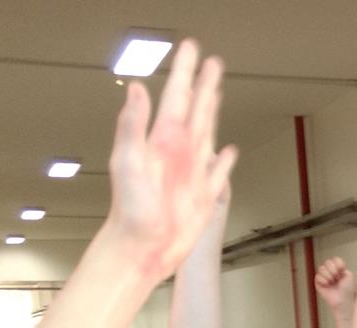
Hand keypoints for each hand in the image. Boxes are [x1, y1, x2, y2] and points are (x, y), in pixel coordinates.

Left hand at [106, 40, 237, 276]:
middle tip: (212, 61)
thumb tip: (136, 88)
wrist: (143, 249)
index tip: (190, 48)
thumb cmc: (131, 211)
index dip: (183, 72)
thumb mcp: (127, 163)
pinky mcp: (204, 196)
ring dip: (213, 111)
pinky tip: (229, 151)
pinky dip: (226, 160)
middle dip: (202, 84)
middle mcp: (178, 152)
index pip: (175, 96)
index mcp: (161, 140)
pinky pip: (219, 172)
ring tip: (217, 92)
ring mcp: (192, 173)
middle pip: (195, 108)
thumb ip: (132, 126)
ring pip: (207, 132)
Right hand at [314, 257, 354, 314]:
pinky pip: (317, 276)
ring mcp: (325, 277)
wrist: (342, 300)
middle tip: (337, 277)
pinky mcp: (318, 283)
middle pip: (328, 262)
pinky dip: (323, 280)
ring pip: (321, 268)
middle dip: (333, 269)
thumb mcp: (349, 275)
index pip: (335, 260)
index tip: (342, 270)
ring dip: (328, 275)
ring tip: (332, 282)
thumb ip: (343, 267)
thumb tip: (336, 264)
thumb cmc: (347, 290)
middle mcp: (331, 272)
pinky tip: (327, 285)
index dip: (338, 264)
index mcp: (339, 270)